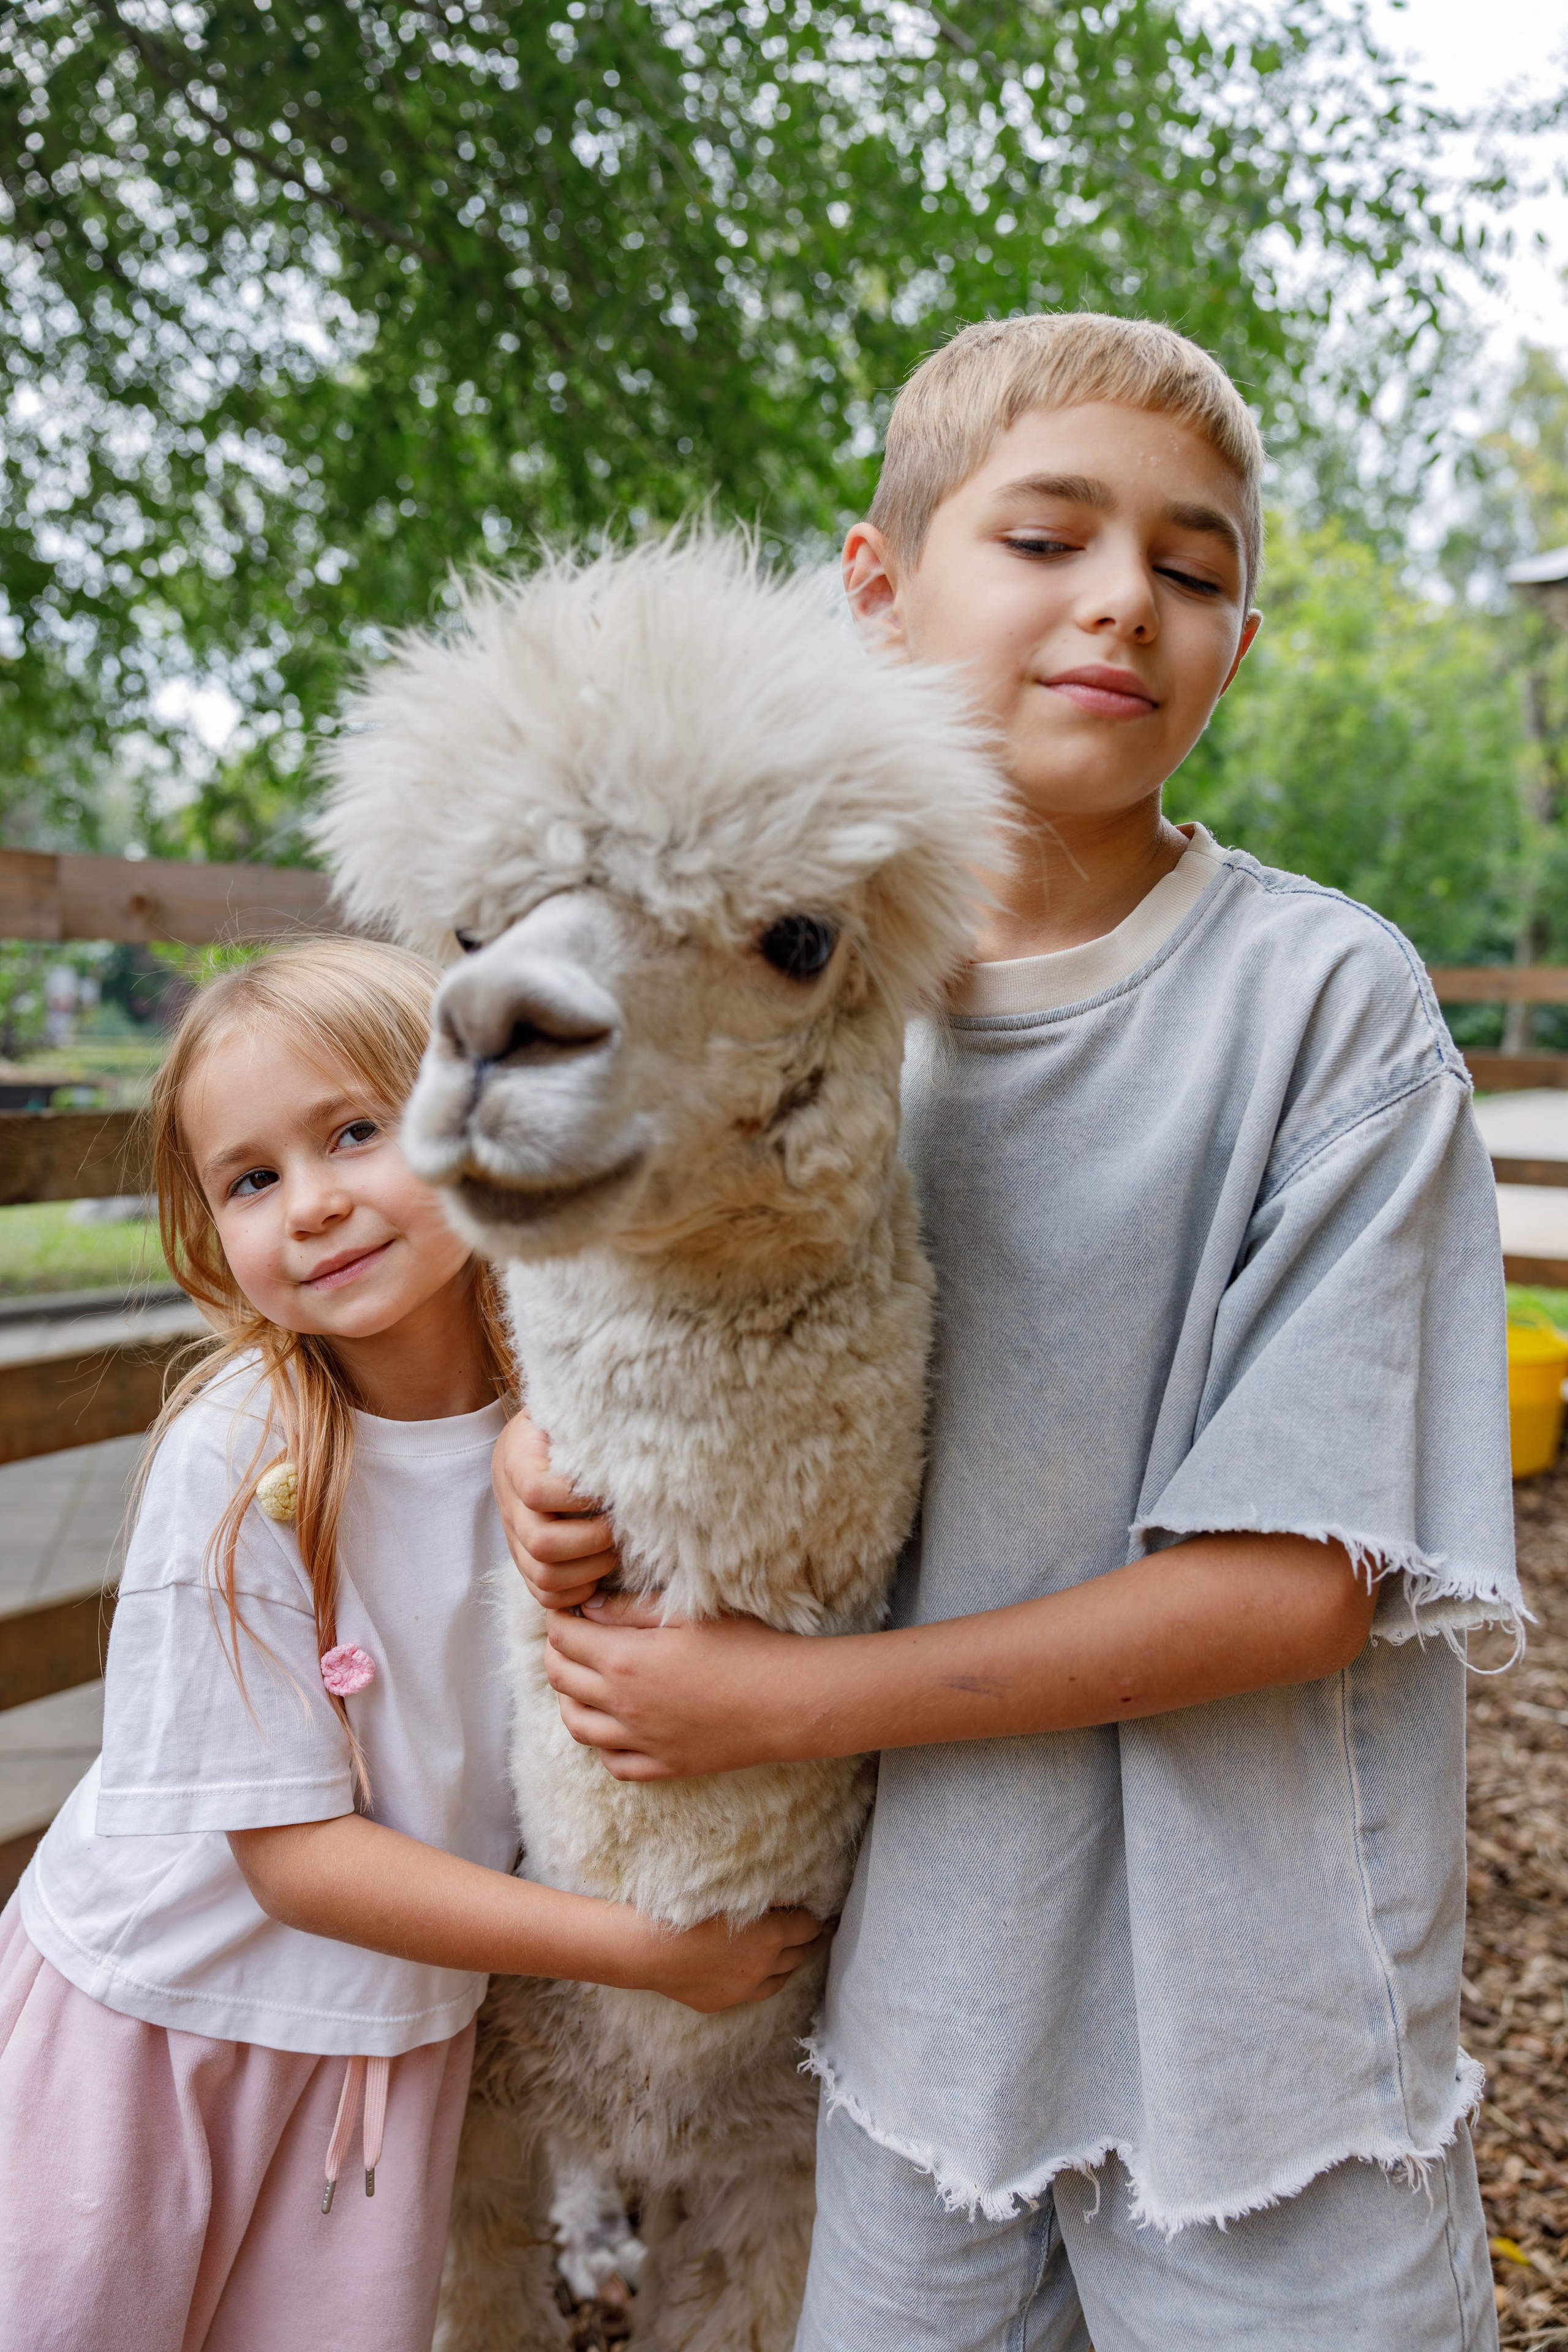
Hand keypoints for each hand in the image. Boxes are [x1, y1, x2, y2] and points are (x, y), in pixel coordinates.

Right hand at [493, 1409, 619, 1608]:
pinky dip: (578, 1592)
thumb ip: (586, 1423)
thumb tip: (631, 1436)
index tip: (607, 1491)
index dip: (576, 1498)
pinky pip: (545, 1596)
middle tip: (620, 1527)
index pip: (537, 1491)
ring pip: (544, 1576)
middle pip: (542, 1543)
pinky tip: (599, 1570)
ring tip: (615, 1550)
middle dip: (593, 1541)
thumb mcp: (566, 1413)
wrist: (529, 1442)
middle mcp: (510, 1504)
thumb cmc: (562, 1426)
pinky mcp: (524, 1563)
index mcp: (518, 1462)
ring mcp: (514, 1538)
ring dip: (590, 1569)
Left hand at [546, 1594, 820, 1778]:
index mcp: (625, 1660)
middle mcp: (622, 1705)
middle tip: (573, 1637)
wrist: (788, 1701)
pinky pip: (612, 1763)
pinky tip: (615, 1724)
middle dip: (557, 1652)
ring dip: (570, 1698)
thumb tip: (587, 1607)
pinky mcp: (663, 1766)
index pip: (563, 1637)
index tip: (570, 1608)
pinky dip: (603, 1743)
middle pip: (560, 1679)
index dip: (559, 1618)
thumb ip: (630, 1610)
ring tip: (585, 1679)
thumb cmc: (745, 1646)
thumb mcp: (686, 1615)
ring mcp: (640, 1741)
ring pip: (576, 1725)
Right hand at [627, 1903, 826, 2010]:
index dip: (816, 1917)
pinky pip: (754, 1992)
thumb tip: (795, 1897)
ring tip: (795, 1951)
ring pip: (781, 1978)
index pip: (808, 1926)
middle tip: (814, 1929)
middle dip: (808, 1940)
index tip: (821, 1911)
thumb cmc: (689, 1909)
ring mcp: (743, 1989)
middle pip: (800, 1953)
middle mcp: (763, 1966)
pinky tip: (760, 1970)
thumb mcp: (734, 1894)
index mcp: (771, 1937)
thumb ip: (768, 1897)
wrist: (649, 1948)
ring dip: (790, 1962)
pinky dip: (764, 1979)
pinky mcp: (722, 2001)